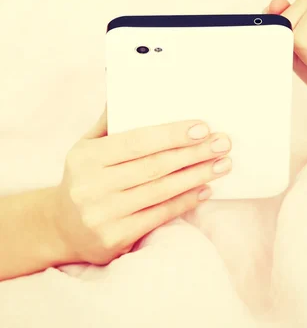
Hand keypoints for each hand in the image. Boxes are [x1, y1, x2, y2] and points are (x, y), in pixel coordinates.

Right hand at [52, 106, 231, 264]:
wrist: (62, 227)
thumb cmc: (84, 177)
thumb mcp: (87, 145)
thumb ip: (110, 120)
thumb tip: (127, 89)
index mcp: (86, 157)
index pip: (137, 142)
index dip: (172, 134)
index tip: (202, 127)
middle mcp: (92, 186)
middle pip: (154, 166)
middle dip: (194, 153)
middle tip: (222, 143)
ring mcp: (103, 215)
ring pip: (161, 191)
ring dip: (197, 176)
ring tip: (222, 164)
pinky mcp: (115, 238)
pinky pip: (159, 215)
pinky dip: (186, 201)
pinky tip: (205, 188)